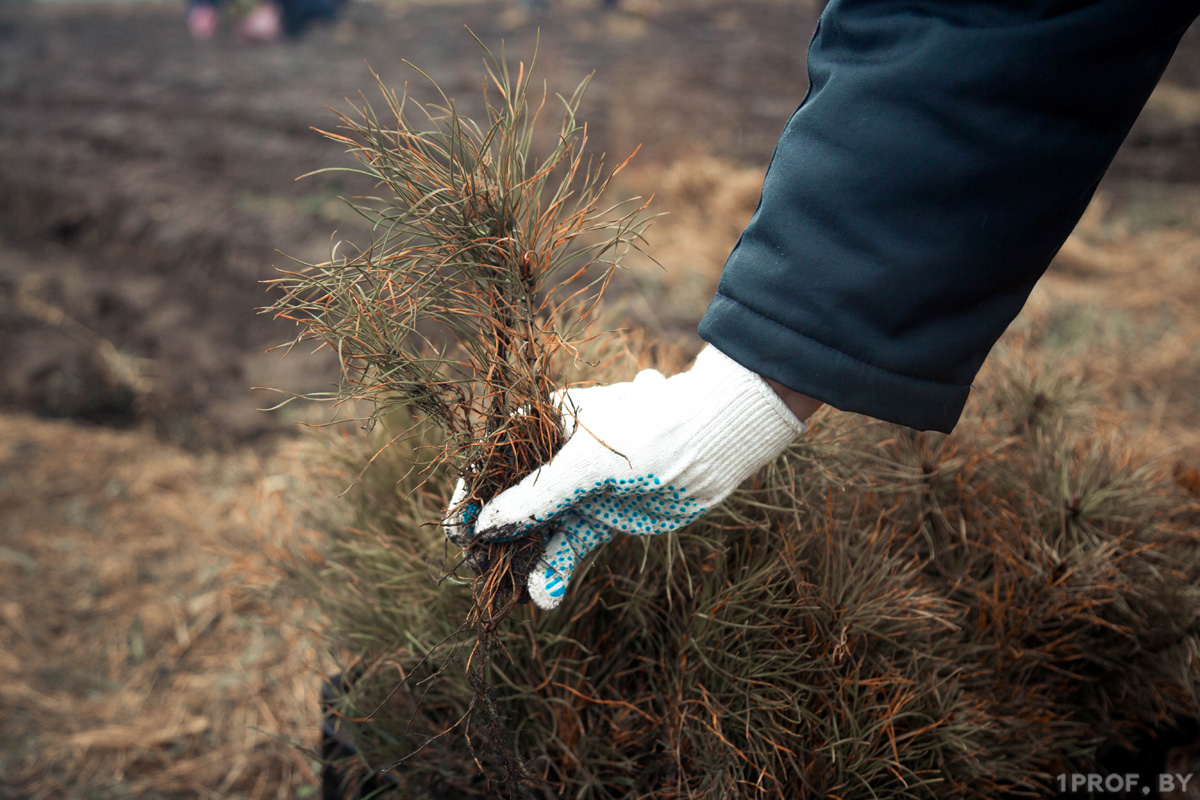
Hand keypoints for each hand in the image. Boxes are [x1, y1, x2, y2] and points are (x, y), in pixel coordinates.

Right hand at [444, 345, 808, 608]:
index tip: (459, 531)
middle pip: (511, 502)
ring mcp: (578, 489)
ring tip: (507, 594)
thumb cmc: (649, 433)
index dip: (473, 497)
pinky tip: (542, 596)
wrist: (713, 444)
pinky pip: (568, 546)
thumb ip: (536, 496)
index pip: (494, 462)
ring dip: (522, 560)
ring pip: (538, 530)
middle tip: (476, 570)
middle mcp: (556, 457)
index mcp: (544, 425)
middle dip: (493, 538)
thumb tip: (486, 526)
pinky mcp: (599, 517)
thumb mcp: (587, 465)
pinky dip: (554, 570)